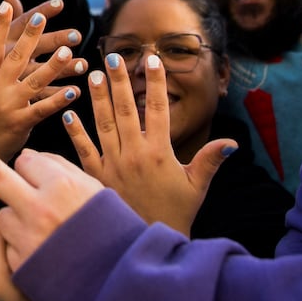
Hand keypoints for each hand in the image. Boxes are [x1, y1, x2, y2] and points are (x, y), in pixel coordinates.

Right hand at [0, 1, 81, 170]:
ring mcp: (9, 106)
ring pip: (34, 81)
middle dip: (29, 37)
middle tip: (42, 18)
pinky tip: (75, 90)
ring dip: (52, 66)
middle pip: (15, 58)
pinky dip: (59, 99)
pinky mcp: (22, 123)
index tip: (6, 4)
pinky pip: (43, 108)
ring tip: (68, 51)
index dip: (0, 25)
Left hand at [0, 125, 103, 269]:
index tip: (27, 170)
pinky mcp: (18, 263)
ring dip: (12, 217)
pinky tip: (40, 252)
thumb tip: (26, 157)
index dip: (30, 170)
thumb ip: (58, 169)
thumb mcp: (93, 190)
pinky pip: (6, 243)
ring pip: (0, 214)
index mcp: (62, 186)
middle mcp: (40, 209)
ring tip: (45, 234)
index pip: (26, 161)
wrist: (116, 283)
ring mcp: (26, 238)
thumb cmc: (108, 230)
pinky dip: (16, 244)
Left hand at [63, 54, 233, 234]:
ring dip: (97, 99)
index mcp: (160, 153)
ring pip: (103, 124)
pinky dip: (76, 132)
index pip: (158, 109)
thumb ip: (210, 160)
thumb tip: (232, 142)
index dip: (156, 83)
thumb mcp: (196, 185)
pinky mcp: (96, 177)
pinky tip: (69, 114)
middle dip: (119, 81)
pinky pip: (84, 151)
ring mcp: (113, 165)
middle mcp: (135, 155)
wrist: (148, 242)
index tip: (152, 60)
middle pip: (126, 110)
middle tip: (112, 57)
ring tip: (91, 75)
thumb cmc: (176, 212)